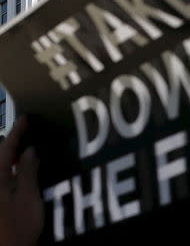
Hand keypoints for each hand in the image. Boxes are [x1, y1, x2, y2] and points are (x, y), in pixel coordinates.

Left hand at [0, 117, 42, 245]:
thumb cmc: (17, 226)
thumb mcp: (28, 197)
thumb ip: (29, 171)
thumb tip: (30, 150)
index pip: (5, 148)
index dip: (17, 132)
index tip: (25, 118)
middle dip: (10, 145)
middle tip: (27, 137)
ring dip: (11, 160)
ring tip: (25, 155)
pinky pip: (1, 179)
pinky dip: (10, 172)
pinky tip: (20, 175)